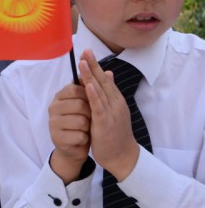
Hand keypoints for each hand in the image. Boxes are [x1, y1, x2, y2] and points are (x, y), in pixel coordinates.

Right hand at [48, 82, 90, 182]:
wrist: (77, 147)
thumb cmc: (83, 123)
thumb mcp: (89, 104)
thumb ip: (96, 88)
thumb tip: (108, 71)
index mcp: (60, 97)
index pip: (73, 88)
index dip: (86, 93)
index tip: (91, 100)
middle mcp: (53, 108)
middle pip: (78, 104)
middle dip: (90, 112)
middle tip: (90, 118)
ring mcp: (53, 123)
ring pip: (80, 121)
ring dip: (89, 127)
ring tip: (86, 129)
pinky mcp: (57, 138)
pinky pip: (79, 136)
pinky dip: (85, 138)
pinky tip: (83, 138)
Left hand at [78, 50, 140, 180]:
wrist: (123, 156)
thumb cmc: (115, 133)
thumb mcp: (112, 110)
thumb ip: (109, 93)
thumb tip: (108, 73)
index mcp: (116, 100)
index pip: (104, 79)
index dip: (96, 65)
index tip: (87, 52)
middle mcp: (115, 103)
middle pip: (103, 81)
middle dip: (93, 65)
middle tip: (85, 50)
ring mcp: (111, 113)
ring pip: (100, 91)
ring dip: (91, 76)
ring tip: (83, 62)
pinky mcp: (105, 123)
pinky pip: (98, 107)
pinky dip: (94, 95)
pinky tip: (88, 85)